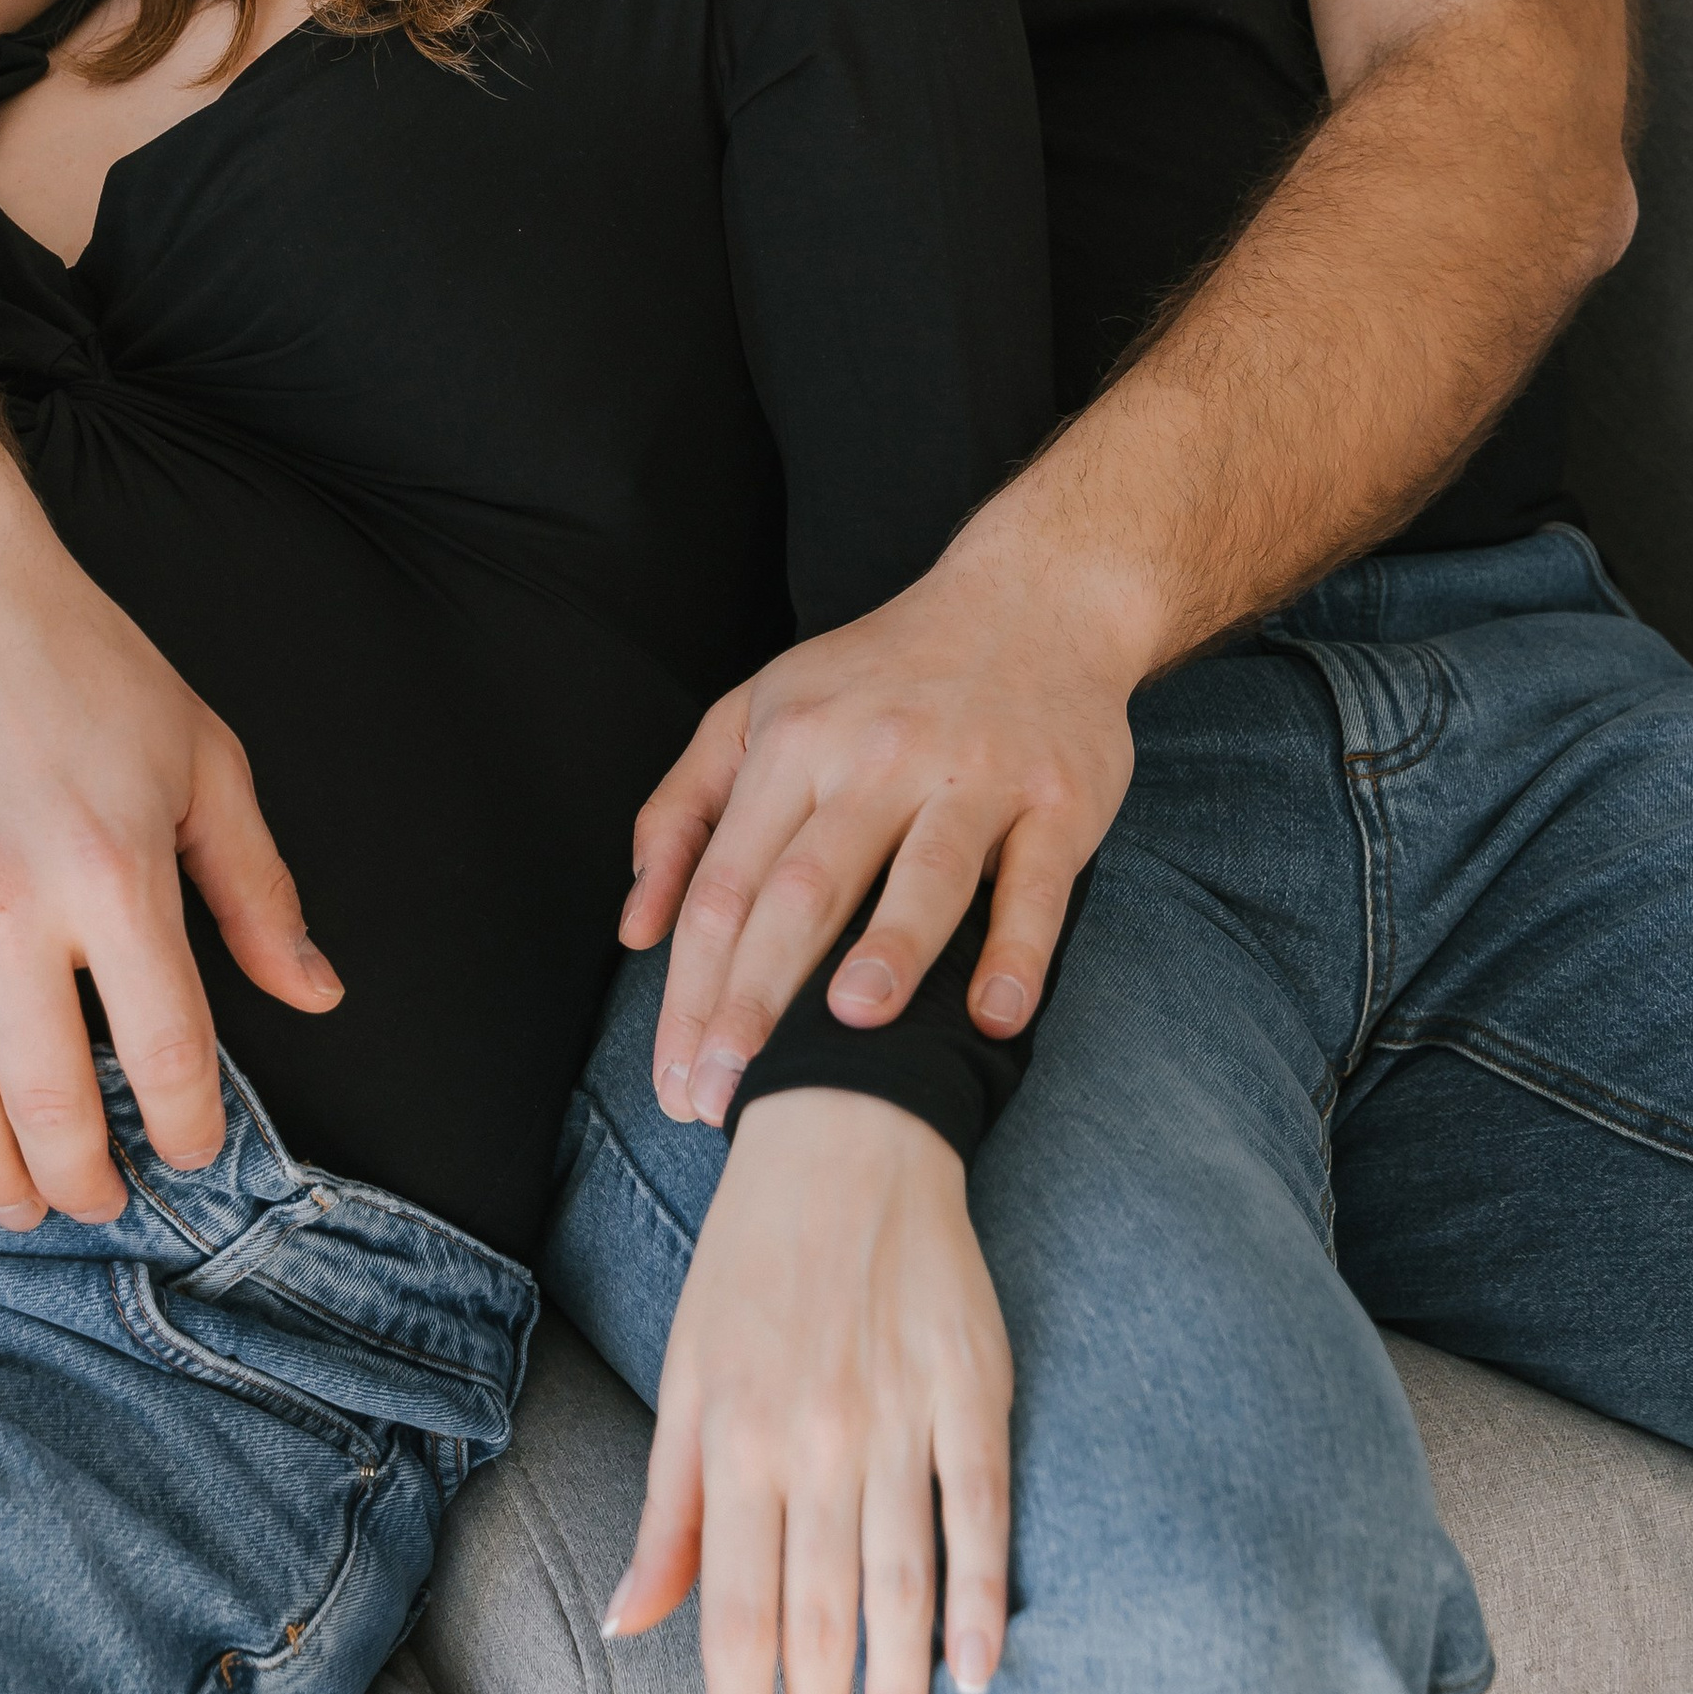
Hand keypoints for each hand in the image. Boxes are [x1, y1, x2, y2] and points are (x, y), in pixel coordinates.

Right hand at [0, 471, 344, 1220]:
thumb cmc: (79, 661)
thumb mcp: (203, 756)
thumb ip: (258, 888)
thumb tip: (315, 993)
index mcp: (118, 872)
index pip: (168, 1048)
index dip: (187, 1125)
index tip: (193, 1153)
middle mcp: (16, 907)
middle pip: (53, 1098)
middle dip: (86, 1176)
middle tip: (102, 1201)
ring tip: (22, 1203)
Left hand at [606, 1091, 1010, 1693]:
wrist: (848, 1131)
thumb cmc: (751, 1257)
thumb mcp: (685, 1370)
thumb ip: (669, 1506)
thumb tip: (628, 1621)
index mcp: (734, 1438)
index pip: (734, 1619)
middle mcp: (814, 1440)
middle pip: (820, 1623)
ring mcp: (898, 1416)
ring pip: (901, 1588)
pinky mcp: (972, 1388)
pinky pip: (981, 1513)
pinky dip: (982, 1597)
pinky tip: (977, 1671)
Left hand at [623, 500, 1139, 1124]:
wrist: (1034, 597)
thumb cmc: (880, 674)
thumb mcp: (761, 708)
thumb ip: (685, 809)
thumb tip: (634, 929)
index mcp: (794, 740)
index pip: (727, 882)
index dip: (692, 987)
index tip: (677, 1079)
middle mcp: (876, 755)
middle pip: (805, 887)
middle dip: (758, 996)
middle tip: (731, 1096)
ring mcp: (973, 775)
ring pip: (924, 873)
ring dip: (888, 949)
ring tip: (851, 1028)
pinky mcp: (1058, 797)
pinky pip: (1037, 882)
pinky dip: (1018, 949)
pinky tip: (995, 1014)